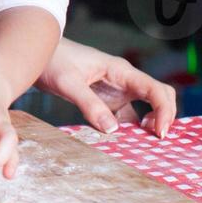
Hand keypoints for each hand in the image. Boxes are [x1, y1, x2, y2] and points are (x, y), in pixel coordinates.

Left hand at [35, 38, 176, 137]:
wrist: (37, 54)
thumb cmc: (52, 61)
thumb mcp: (67, 83)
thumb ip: (89, 104)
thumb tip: (113, 130)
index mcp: (120, 71)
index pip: (155, 89)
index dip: (165, 111)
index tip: (160, 133)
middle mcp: (123, 81)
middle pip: (158, 97)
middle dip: (164, 118)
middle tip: (157, 141)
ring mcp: (116, 92)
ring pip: (145, 110)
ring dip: (147, 127)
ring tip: (143, 148)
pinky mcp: (106, 102)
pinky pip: (125, 118)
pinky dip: (129, 131)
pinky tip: (123, 144)